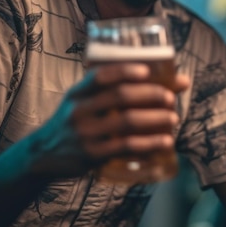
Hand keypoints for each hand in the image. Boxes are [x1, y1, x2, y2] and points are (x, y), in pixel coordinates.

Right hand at [27, 62, 188, 178]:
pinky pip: (126, 147)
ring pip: (126, 122)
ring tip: (174, 118)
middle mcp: (79, 110)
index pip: (100, 76)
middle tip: (170, 98)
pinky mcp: (92, 155)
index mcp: (78, 92)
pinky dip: (149, 143)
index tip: (147, 71)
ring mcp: (85, 133)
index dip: (124, 71)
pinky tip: (165, 141)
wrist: (44, 155)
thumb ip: (120, 89)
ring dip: (155, 119)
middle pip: (119, 96)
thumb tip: (181, 80)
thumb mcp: (86, 101)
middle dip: (150, 95)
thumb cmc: (78, 120)